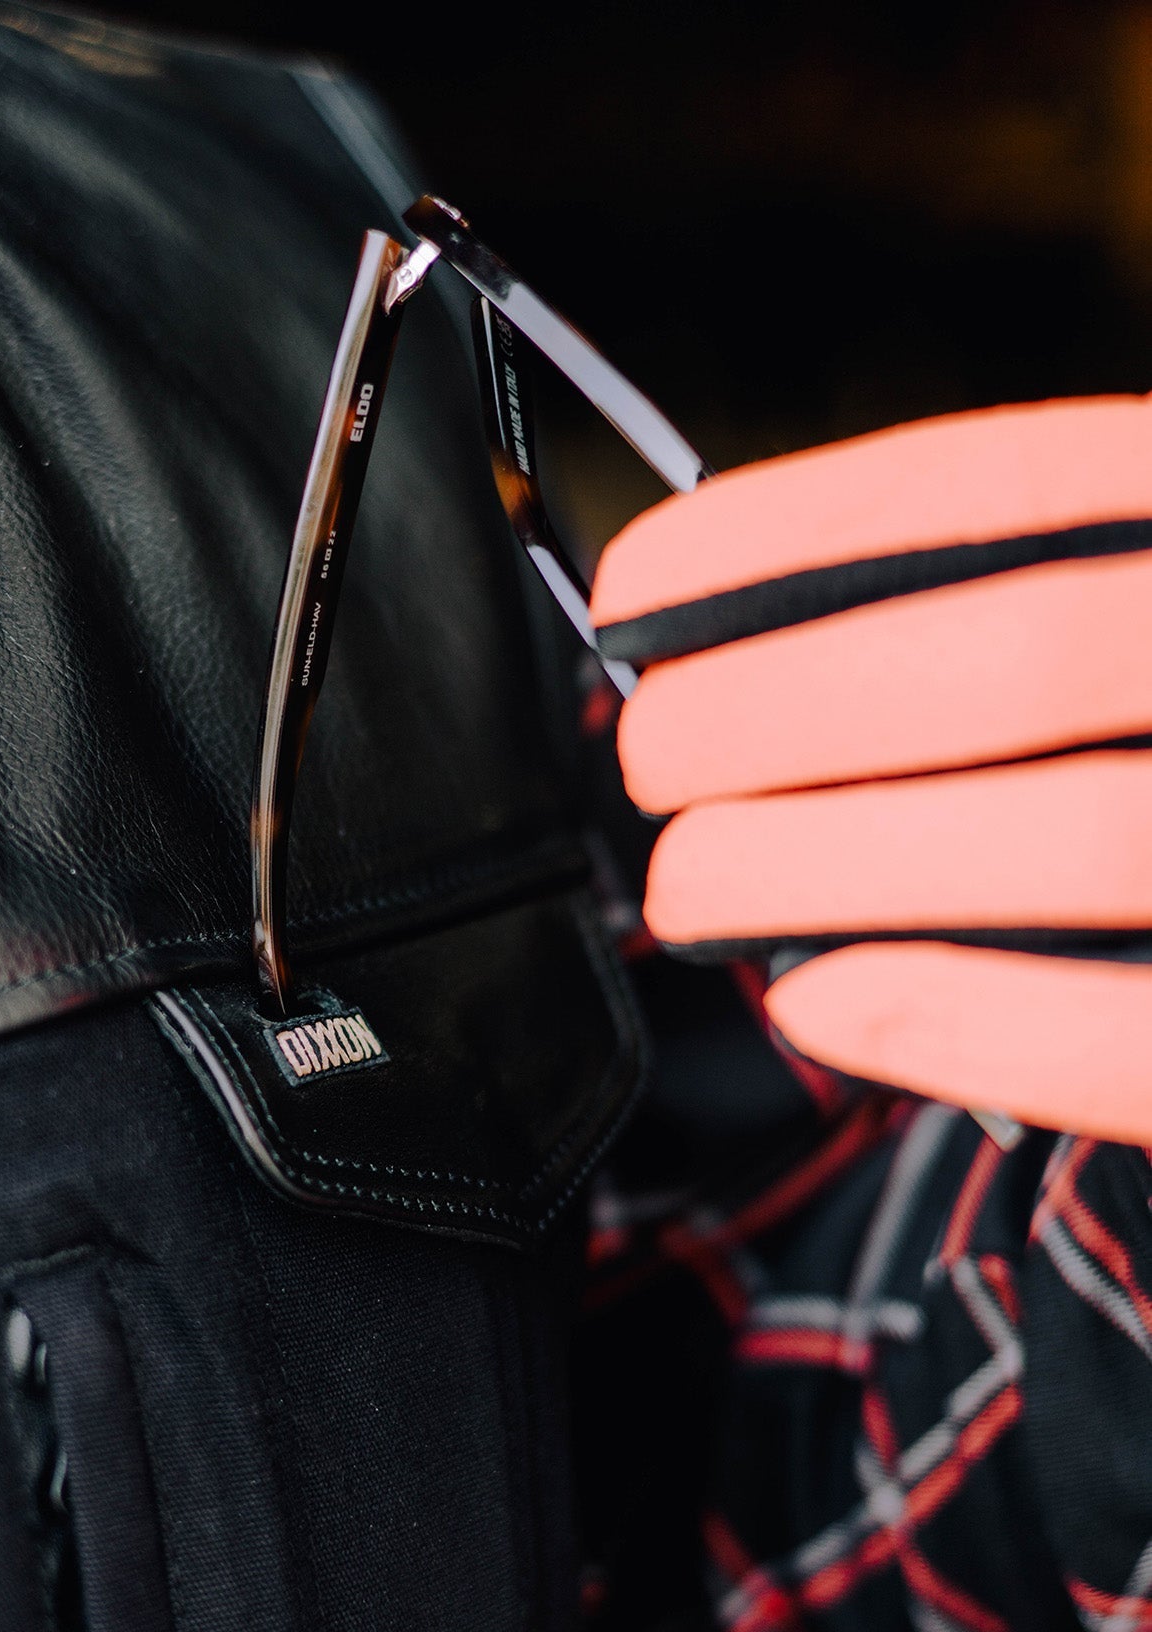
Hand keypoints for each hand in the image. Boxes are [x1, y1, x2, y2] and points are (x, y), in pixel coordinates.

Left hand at [594, 396, 1151, 1142]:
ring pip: (1076, 844)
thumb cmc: (1145, 742)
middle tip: (656, 764)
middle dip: (775, 715)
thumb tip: (736, 670)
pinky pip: (1126, 1035)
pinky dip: (948, 1017)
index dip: (789, 540)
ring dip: (823, 868)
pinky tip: (819, 998)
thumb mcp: (1110, 618)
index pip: (1013, 491)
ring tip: (696, 888)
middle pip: (1021, 662)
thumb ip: (1003, 615)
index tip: (636, 596)